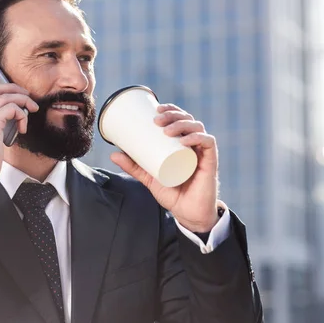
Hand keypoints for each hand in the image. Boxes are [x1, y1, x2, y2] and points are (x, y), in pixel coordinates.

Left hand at [110, 103, 218, 231]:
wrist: (188, 214)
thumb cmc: (173, 193)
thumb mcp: (150, 178)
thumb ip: (134, 167)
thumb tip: (112, 154)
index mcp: (183, 143)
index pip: (181, 118)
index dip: (171, 109)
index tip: (156, 108)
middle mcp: (195, 144)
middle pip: (188, 119)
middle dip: (173, 115)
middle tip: (157, 120)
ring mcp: (203, 152)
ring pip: (197, 127)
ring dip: (182, 124)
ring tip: (166, 130)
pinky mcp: (211, 162)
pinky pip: (208, 143)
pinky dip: (198, 138)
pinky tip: (185, 140)